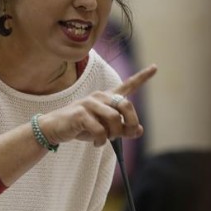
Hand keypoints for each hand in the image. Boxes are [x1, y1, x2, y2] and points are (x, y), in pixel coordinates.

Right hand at [38, 64, 156, 146]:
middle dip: (131, 123)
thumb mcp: (105, 129)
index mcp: (108, 97)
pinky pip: (100, 130)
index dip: (143, 77)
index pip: (128, 85)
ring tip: (106, 139)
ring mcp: (90, 103)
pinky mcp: (81, 113)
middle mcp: (101, 96)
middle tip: (126, 134)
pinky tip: (97, 143)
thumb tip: (139, 130)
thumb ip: (123, 129)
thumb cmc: (82, 126)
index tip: (155, 67)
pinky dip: (101, 140)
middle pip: (127, 106)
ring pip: (114, 119)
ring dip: (114, 134)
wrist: (55, 128)